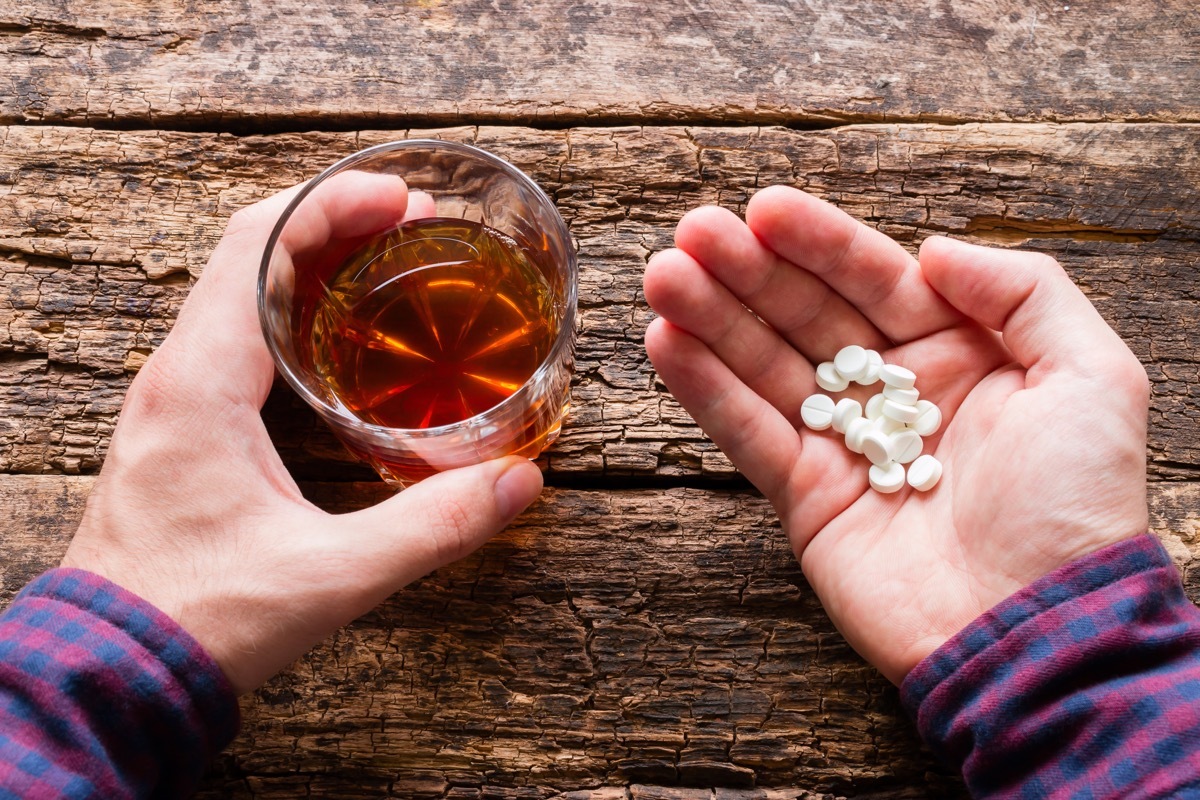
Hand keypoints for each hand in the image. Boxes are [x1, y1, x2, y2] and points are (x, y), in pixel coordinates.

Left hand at [62, 173, 543, 693]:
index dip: (332, 204)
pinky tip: (340, 336)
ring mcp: (173, 399)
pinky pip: (234, 333)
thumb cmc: (200, 620)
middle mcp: (177, 374)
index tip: (401, 198)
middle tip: (410, 221)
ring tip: (384, 258)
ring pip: (237, 290)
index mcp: (201, 382)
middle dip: (332, 220)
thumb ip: (432, 527)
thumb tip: (518, 484)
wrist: (111, 672)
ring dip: (310, 259)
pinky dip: (290, 306)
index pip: (258, 246)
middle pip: (248, 253)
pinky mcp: (181, 427)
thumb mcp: (331, 576)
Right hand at [643, 186, 1147, 683]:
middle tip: (692, 232)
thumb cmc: (1076, 506)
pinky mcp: (806, 498)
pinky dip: (705, 390)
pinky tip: (665, 341)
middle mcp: (895, 393)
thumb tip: (933, 250)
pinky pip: (747, 433)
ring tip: (662, 274)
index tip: (764, 208)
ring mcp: (845, 446)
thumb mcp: (1093, 376)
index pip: (876, 281)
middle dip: (749, 271)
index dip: (820, 243)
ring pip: (766, 366)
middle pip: (808, 315)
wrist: (1038, 629)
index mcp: (960, 354)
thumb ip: (1023, 292)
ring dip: (712, 318)